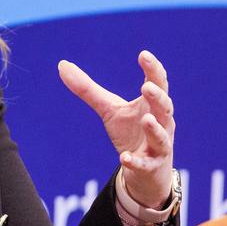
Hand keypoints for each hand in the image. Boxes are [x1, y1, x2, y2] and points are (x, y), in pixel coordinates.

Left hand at [58, 50, 174, 207]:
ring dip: (155, 128)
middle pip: (165, 108)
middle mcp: (161, 123)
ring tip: (146, 119)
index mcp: (151, 105)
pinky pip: (145, 164)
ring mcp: (159, 146)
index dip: (153, 69)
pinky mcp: (151, 166)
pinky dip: (136, 161)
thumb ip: (88, 89)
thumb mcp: (108, 109)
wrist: (144, 171)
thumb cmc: (130, 133)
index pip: (157, 83)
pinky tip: (124, 158)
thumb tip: (62, 64)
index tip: (143, 54)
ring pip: (161, 136)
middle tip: (146, 86)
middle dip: (158, 97)